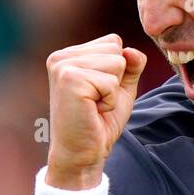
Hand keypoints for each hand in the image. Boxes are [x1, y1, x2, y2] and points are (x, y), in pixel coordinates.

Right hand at [45, 34, 147, 188]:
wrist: (82, 153)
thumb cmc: (99, 121)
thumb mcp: (121, 88)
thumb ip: (131, 65)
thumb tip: (132, 51)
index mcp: (69, 54)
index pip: (113, 41)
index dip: (117, 70)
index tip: (98, 91)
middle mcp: (61, 56)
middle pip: (116, 50)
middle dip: (116, 79)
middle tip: (96, 101)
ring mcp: (63, 66)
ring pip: (116, 63)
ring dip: (113, 90)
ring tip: (94, 105)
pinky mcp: (70, 80)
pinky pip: (111, 82)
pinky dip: (109, 100)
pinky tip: (92, 110)